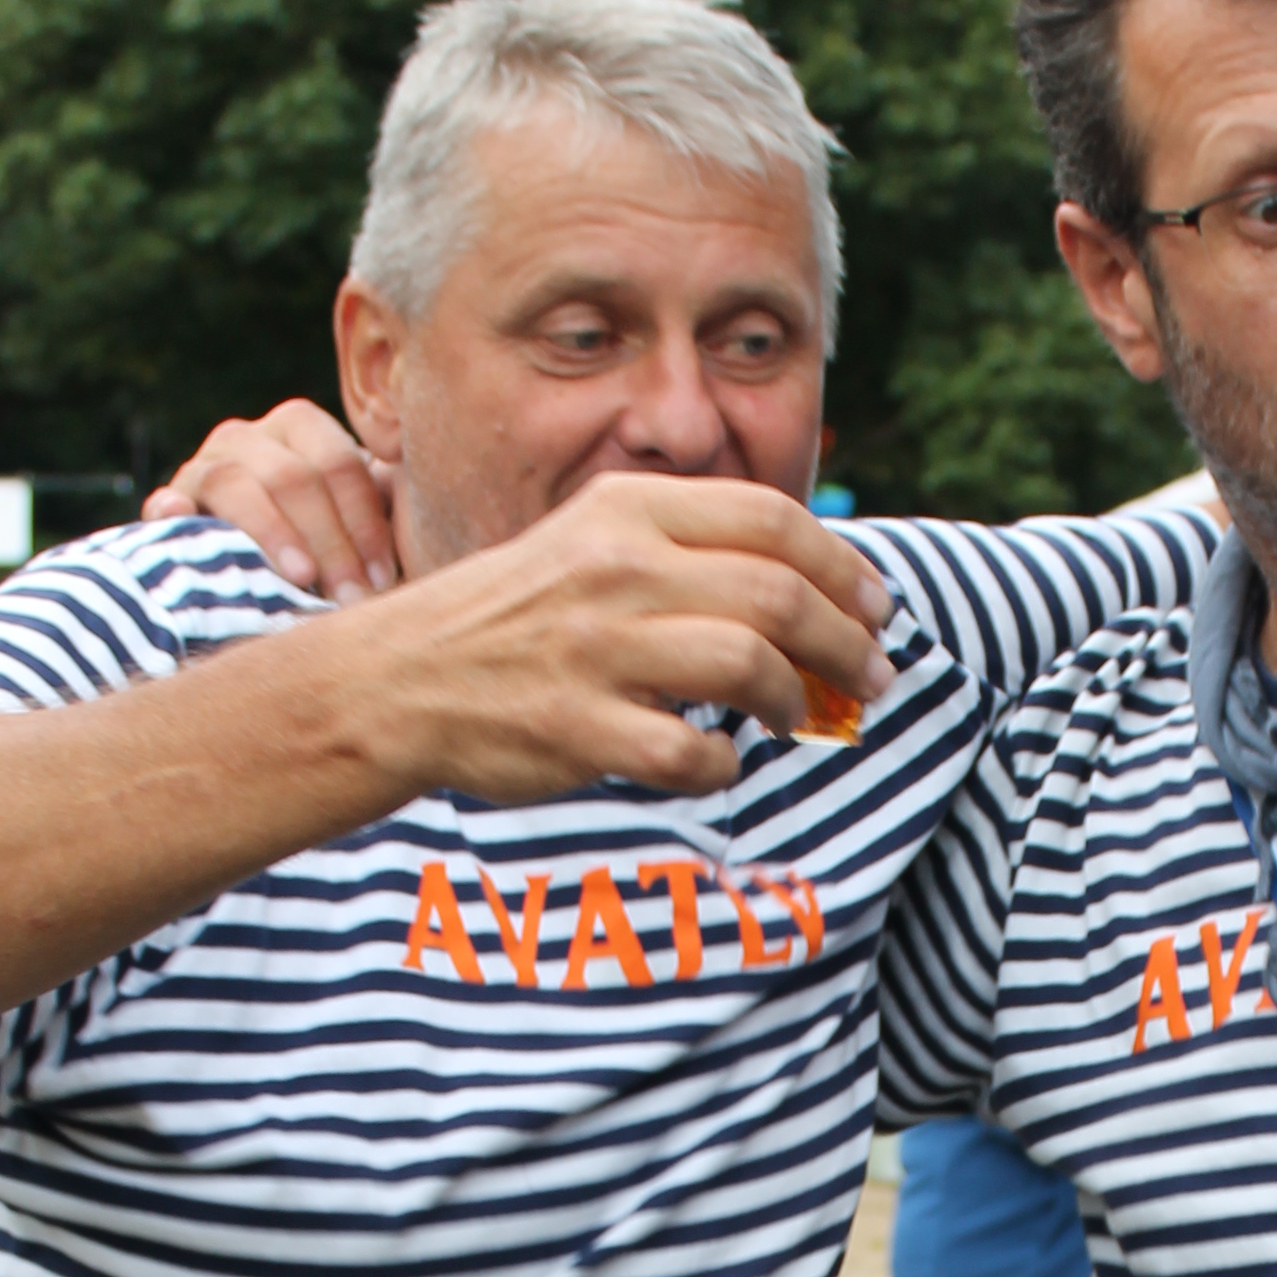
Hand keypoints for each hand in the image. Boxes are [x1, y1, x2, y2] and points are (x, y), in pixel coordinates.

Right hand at [146, 400, 397, 602]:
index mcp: (302, 428)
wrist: (271, 563)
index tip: (384, 579)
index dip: (364, 524)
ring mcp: (205, 465)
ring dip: (273, 533)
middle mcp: (250, 437)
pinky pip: (168, 500)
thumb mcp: (362, 522)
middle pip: (292, 476)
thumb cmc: (333, 544)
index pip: (339, 464)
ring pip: (236, 482)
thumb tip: (425, 510)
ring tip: (301, 578)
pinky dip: (172, 511)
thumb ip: (391, 506)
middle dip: (329, 541)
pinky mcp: (171, 501)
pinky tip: (179, 523)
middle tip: (352, 597)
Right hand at [364, 468, 894, 806]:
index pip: (772, 521)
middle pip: (778, 594)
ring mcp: (596, 650)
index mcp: (627, 510)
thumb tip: (806, 591)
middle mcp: (616, 569)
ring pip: (748, 666)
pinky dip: (722, 766)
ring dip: (795, 700)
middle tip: (873, 675)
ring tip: (797, 717)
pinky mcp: (579, 728)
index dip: (844, 568)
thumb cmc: (516, 620)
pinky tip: (713, 762)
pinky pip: (692, 755)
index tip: (877, 607)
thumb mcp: (590, 544)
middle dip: (847, 642)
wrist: (400, 679)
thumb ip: (686, 552)